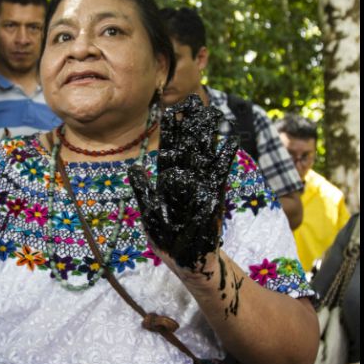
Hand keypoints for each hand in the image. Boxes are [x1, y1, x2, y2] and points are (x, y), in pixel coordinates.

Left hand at [127, 94, 236, 270]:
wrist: (188, 262)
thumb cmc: (167, 240)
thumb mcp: (149, 214)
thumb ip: (143, 190)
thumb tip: (134, 167)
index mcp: (169, 183)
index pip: (170, 151)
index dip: (172, 132)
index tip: (172, 110)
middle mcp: (187, 181)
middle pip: (189, 148)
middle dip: (191, 126)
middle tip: (193, 100)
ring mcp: (202, 188)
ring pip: (205, 156)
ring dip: (207, 136)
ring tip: (210, 113)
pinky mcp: (214, 198)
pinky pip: (219, 176)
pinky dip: (224, 158)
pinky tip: (230, 140)